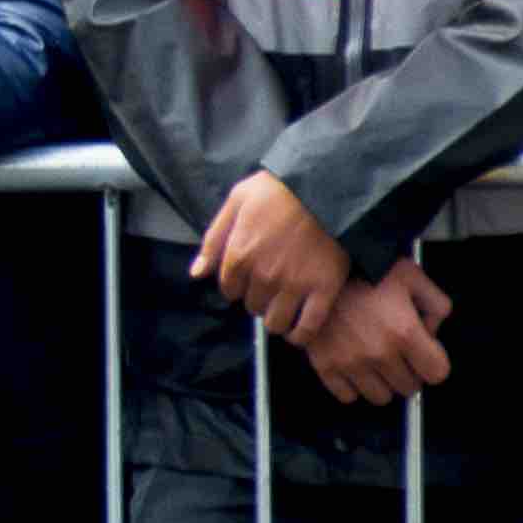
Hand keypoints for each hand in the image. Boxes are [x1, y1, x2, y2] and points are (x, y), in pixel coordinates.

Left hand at [193, 172, 350, 342]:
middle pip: (252, 306)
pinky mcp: (323, 290)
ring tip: (283, 307)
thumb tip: (196, 273)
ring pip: (276, 323)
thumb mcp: (236, 202)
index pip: (228, 289)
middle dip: (258, 298)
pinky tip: (298, 330)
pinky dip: (301, 335)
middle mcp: (263, 275)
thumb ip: (214, 240)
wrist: (326, 187)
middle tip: (270, 286)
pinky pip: (308, 328)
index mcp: (239, 255)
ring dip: (276, 319)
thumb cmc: (278, 190)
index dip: (237, 285)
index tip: (248, 278)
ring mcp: (294, 285)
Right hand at [291, 256, 455, 404]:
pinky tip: (354, 365)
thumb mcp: (413, 275)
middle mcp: (379, 353)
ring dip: (382, 382)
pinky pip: (347, 396)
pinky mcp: (325, 365)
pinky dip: (353, 385)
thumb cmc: (366, 268)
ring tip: (376, 359)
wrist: (320, 263)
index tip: (424, 351)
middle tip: (398, 351)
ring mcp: (350, 362)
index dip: (434, 361)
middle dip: (409, 371)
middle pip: (409, 388)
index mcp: (405, 332)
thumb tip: (432, 332)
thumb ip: (437, 304)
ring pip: (380, 397)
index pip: (437, 374)